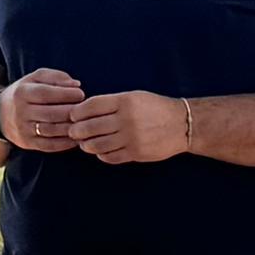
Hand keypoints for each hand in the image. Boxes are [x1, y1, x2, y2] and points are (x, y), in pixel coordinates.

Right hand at [0, 69, 83, 152]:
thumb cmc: (24, 92)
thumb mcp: (35, 78)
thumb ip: (56, 77)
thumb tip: (76, 85)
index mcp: (22, 93)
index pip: (46, 93)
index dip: (65, 94)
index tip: (81, 94)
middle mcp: (20, 112)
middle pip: (51, 113)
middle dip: (71, 111)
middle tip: (85, 110)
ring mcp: (23, 129)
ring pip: (52, 130)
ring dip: (71, 127)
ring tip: (83, 123)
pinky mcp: (27, 144)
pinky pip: (50, 145)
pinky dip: (66, 143)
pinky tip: (76, 137)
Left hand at [62, 89, 197, 164]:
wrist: (182, 124)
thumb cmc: (155, 107)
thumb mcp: (134, 97)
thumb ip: (111, 103)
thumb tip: (84, 111)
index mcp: (124, 102)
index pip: (91, 107)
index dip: (77, 112)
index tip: (72, 115)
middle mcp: (126, 120)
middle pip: (90, 127)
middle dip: (77, 131)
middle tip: (72, 132)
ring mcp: (131, 138)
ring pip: (97, 145)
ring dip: (86, 145)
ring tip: (84, 143)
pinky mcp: (136, 153)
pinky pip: (110, 157)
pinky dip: (101, 155)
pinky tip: (100, 151)